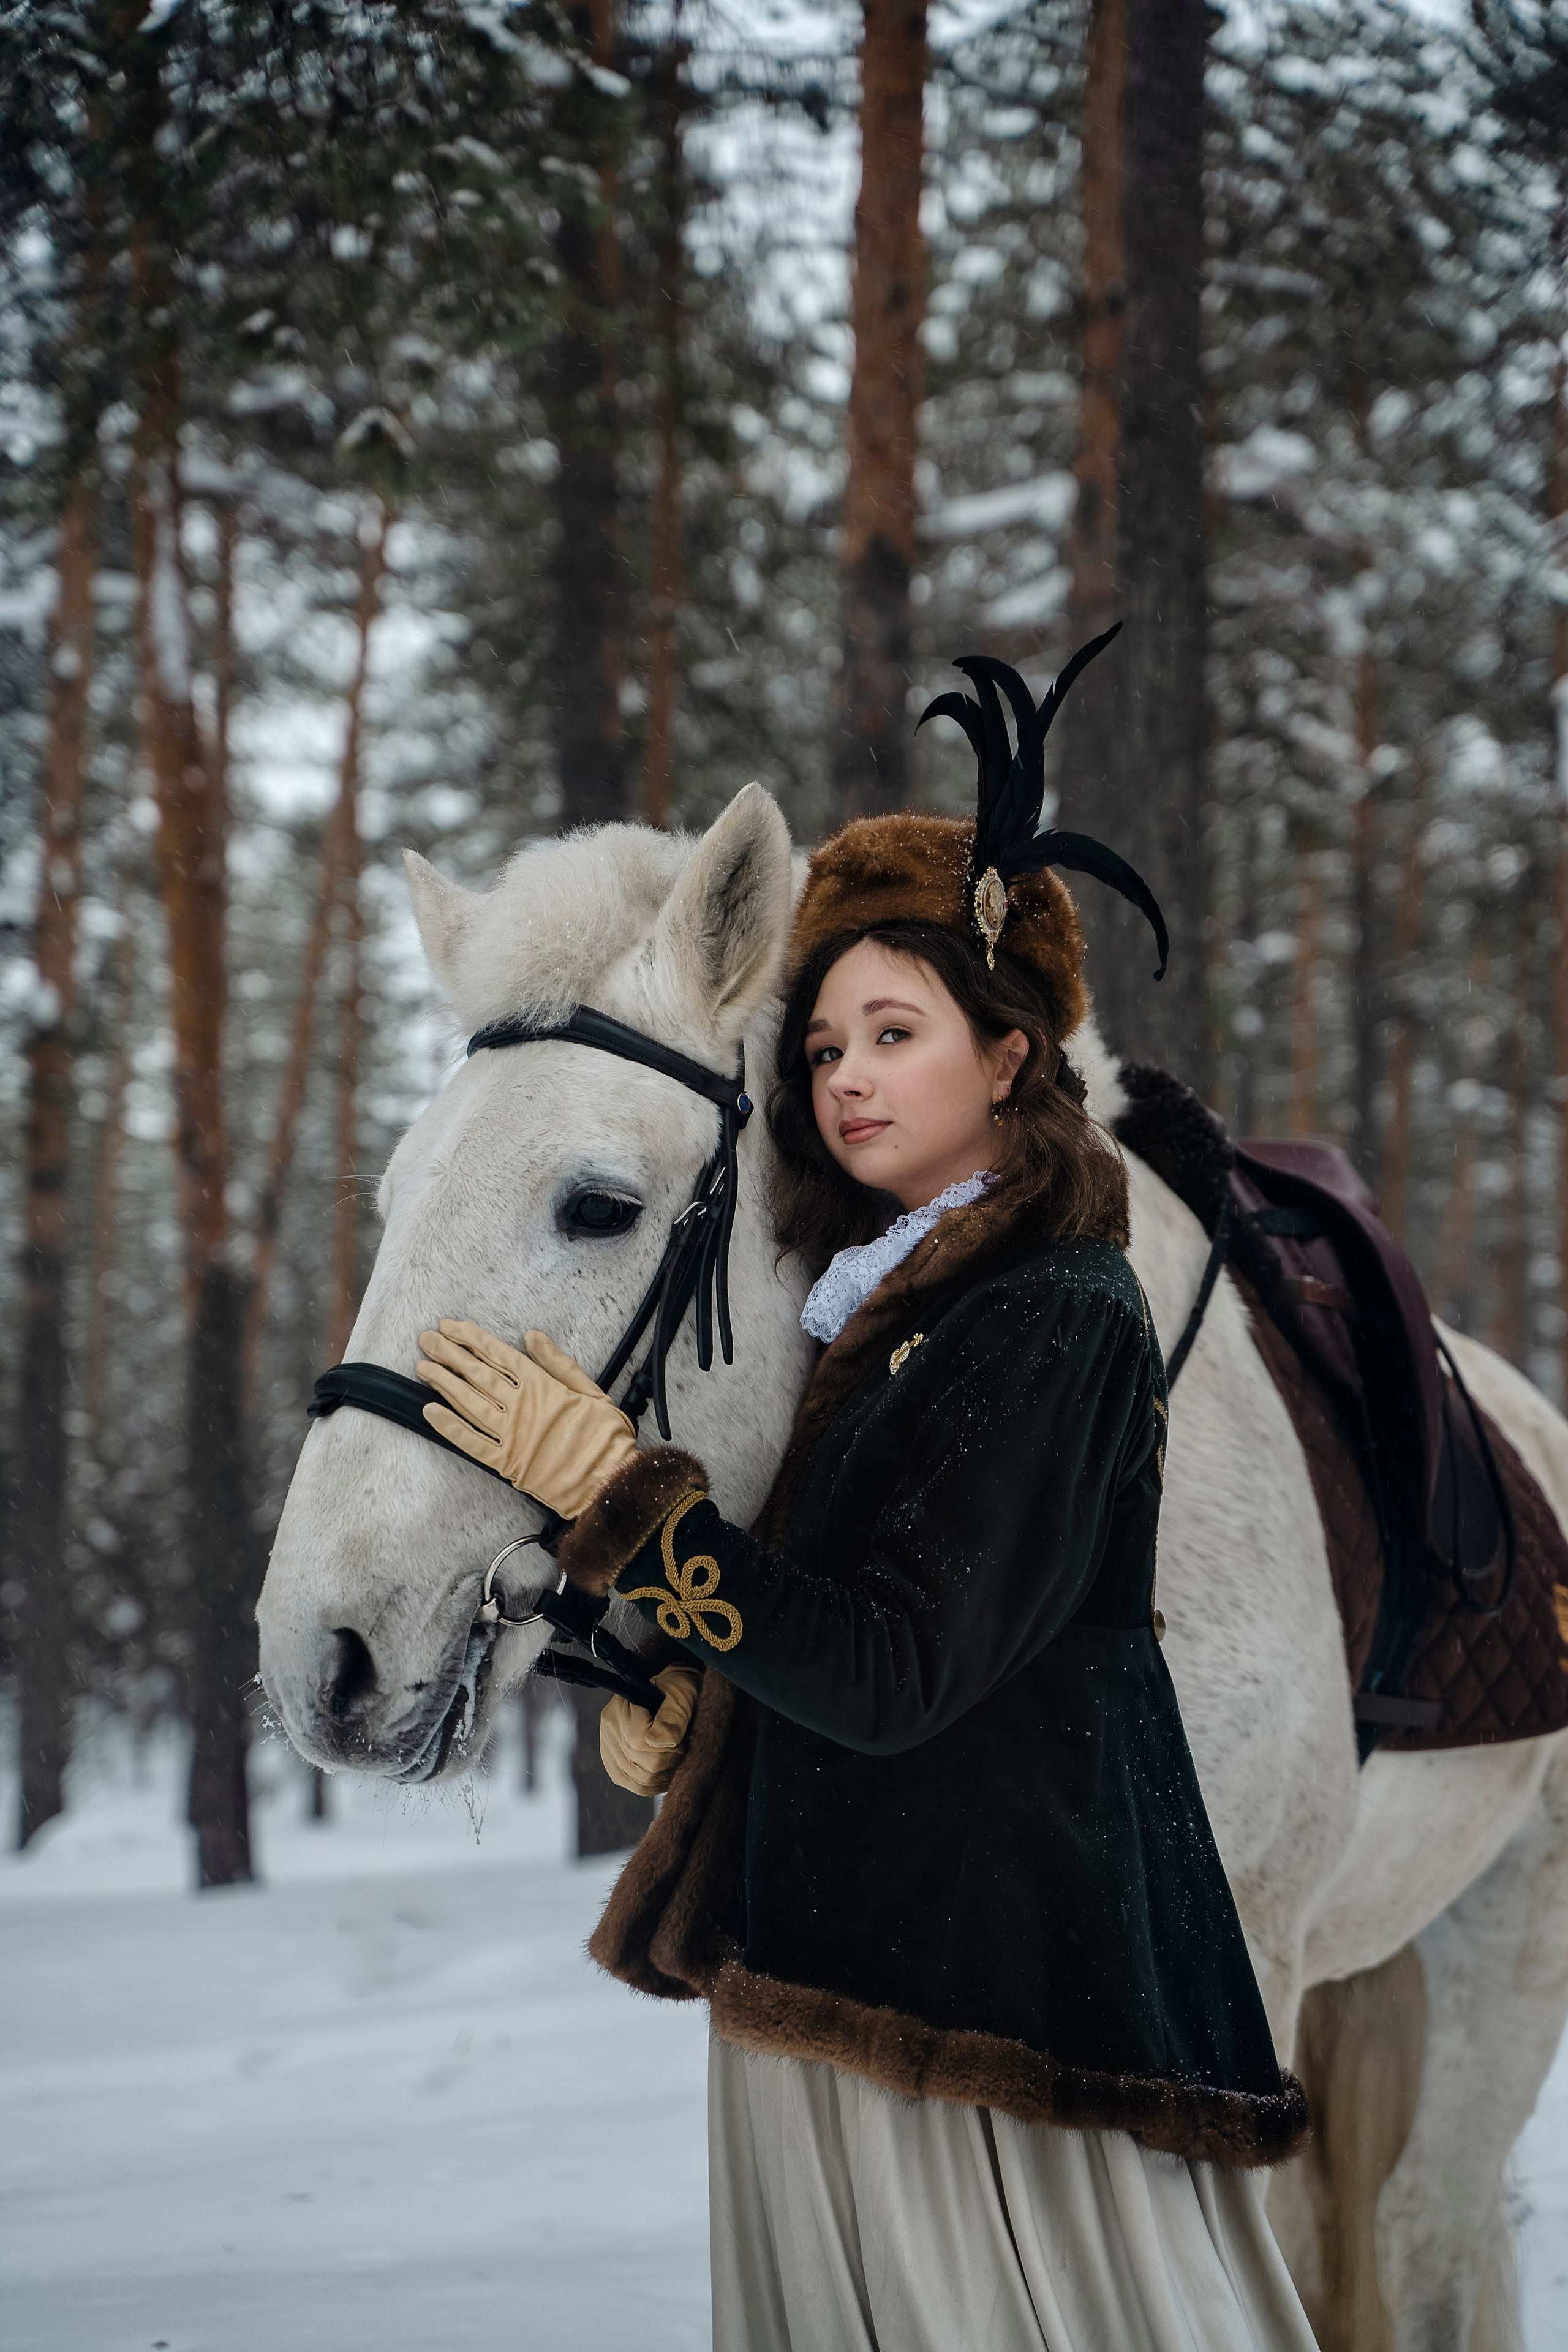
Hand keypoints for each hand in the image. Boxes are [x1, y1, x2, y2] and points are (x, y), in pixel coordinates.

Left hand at [415, 1319, 636, 1517]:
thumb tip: (532, 1336)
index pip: (499, 1355)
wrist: (608, 1482)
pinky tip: (430, 1412)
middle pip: (478, 1375)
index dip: (472, 1339)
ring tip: (423, 1368)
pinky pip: (471, 1442)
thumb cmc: (605, 1438)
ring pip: (469, 1403)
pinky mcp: (506, 1462)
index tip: (451, 1326)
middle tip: (426, 1340)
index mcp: (542, 1387)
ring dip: (444, 1384)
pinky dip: (449, 1427)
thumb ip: (559, 1363)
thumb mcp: (591, 1391)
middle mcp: (521, 1407)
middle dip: (449, 1355)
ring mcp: (510, 1435)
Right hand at [599, 1662, 702, 1796]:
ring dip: (665, 1775)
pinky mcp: (614, 1764)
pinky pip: (634, 1785)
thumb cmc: (677, 1688)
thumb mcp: (680, 1693)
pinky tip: (666, 1772)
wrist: (668, 1690)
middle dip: (671, 1762)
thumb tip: (663, 1743)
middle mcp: (609, 1729)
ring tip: (678, 1759)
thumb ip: (673, 1715)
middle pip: (641, 1766)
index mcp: (621, 1708)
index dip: (669, 1748)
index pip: (640, 1743)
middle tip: (685, 1749)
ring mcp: (609, 1748)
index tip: (684, 1738)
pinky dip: (655, 1784)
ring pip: (639, 1781)